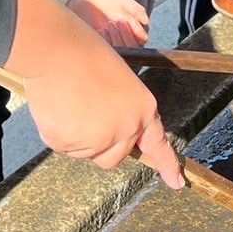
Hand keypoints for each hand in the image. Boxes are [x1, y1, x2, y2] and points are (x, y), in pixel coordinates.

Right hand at [2, 0, 183, 188]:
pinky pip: (61, 145)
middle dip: (101, 145)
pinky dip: (56, 130)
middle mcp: (125, 129)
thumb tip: (102, 133)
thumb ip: (118, 110)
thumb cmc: (85, 52)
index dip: (167, 165)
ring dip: (75, 136)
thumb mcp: (117, 79)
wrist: (58, 49)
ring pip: (84, 152)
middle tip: (84, 114)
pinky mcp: (69, 143)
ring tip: (68, 100)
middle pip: (113, 157)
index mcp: (142, 109)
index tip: (176, 182)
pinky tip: (55, 104)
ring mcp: (97, 140)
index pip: (157, 143)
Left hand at [68, 0, 150, 46]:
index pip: (142, 38)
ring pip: (122, 49)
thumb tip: (146, 21)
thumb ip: (135, 9)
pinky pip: (109, 50)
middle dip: (127, 34)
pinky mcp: (102, 44)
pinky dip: (107, 41)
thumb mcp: (123, 1)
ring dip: (117, 38)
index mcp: (133, 28)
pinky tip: (102, 30)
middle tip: (119, 21)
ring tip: (109, 25)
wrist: (86, 0)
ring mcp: (114, 42)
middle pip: (133, 46)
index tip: (130, 20)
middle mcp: (125, 37)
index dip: (138, 31)